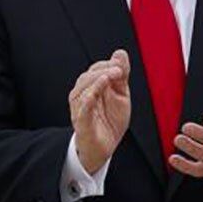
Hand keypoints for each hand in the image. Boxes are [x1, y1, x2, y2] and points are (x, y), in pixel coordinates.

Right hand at [69, 50, 131, 174]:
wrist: (104, 148)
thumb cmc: (110, 121)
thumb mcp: (121, 95)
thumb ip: (121, 75)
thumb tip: (120, 53)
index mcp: (92, 87)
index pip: (96, 69)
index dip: (108, 64)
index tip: (121, 65)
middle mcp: (83, 95)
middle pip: (88, 77)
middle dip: (104, 70)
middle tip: (119, 71)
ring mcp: (81, 108)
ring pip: (83, 90)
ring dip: (97, 80)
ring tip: (111, 76)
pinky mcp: (82, 122)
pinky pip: (82, 109)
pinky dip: (88, 99)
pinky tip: (96, 92)